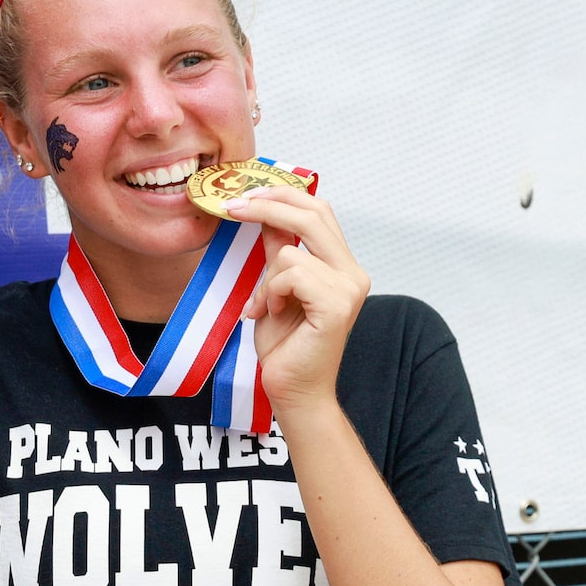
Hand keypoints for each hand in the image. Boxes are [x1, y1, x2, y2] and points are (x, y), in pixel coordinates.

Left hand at [229, 188, 369, 417]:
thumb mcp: (274, 286)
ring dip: (265, 278)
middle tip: (233, 208)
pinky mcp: (337, 305)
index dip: (283, 194)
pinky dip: (271, 292)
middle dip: (267, 205)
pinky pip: (291, 274)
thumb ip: (277, 251)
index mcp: (342, 265)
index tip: (246, 194)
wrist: (293, 391)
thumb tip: (264, 213)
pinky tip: (271, 313)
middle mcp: (353, 272)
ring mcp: (349, 288)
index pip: (319, 211)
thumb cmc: (285, 346)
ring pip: (291, 250)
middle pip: (313, 213)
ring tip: (264, 305)